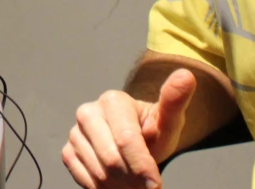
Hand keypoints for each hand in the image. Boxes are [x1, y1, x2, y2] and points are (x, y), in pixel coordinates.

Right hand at [62, 69, 196, 188]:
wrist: (137, 142)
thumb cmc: (153, 131)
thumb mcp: (168, 120)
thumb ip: (175, 100)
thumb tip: (186, 76)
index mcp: (112, 100)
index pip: (126, 140)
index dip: (143, 165)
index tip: (155, 184)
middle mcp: (88, 113)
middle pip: (111, 159)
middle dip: (132, 178)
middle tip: (146, 185)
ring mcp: (75, 133)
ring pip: (98, 172)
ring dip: (120, 186)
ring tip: (133, 182)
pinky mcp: (68, 151)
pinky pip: (84, 179)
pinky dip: (103, 187)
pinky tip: (117, 182)